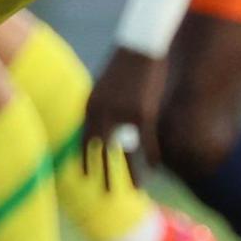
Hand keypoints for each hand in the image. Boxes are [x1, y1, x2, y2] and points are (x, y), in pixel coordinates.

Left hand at [82, 46, 164, 179]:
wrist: (139, 45)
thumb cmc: (122, 64)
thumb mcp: (104, 85)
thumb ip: (100, 107)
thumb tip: (101, 126)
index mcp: (90, 107)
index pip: (85, 140)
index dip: (85, 160)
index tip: (84, 177)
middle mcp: (103, 114)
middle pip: (102, 152)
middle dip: (104, 174)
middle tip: (106, 195)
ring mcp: (123, 116)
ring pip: (127, 153)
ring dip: (131, 174)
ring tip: (136, 191)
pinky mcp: (144, 114)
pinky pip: (148, 143)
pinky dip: (153, 156)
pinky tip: (156, 168)